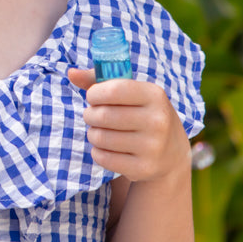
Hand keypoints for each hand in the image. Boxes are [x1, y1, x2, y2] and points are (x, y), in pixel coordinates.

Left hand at [67, 69, 190, 184]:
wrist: (171, 153)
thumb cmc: (142, 114)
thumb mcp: (131, 92)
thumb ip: (100, 80)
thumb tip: (71, 72)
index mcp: (154, 95)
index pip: (114, 90)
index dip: (94, 93)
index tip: (93, 97)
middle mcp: (157, 120)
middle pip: (103, 115)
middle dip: (90, 115)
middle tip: (92, 116)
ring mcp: (152, 146)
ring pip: (101, 138)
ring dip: (92, 133)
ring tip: (98, 131)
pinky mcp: (143, 168)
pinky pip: (104, 158)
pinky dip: (97, 152)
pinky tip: (105, 147)